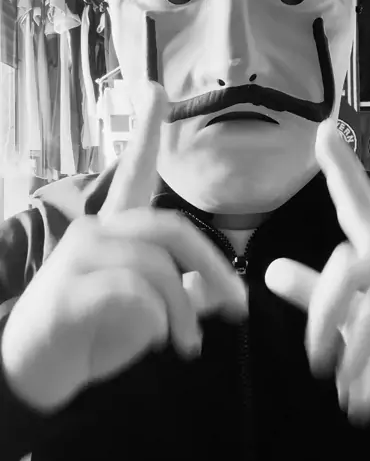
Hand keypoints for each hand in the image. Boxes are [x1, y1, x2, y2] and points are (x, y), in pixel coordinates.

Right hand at [1, 83, 246, 411]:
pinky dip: (155, 318)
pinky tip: (152, 339)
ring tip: (188, 345)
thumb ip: (183, 295)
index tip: (158, 88)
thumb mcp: (149, 312)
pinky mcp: (68, 291)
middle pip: (169, 228)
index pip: (134, 174)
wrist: (40, 373)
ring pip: (154, 264)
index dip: (147, 131)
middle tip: (238, 308)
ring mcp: (79, 259)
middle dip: (212, 267)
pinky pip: (131, 291)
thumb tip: (219, 292)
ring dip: (183, 310)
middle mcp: (97, 234)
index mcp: (116, 232)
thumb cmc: (94, 333)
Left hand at [265, 120, 369, 437]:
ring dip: (350, 360)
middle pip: (352, 264)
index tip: (323, 130)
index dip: (343, 170)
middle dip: (323, 313)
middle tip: (314, 360)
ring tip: (343, 390)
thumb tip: (269, 269)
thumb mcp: (363, 326)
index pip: (364, 207)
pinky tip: (362, 404)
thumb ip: (320, 297)